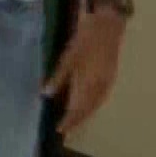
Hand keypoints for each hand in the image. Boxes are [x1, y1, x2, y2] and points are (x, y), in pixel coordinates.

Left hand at [45, 11, 125, 134]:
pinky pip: (101, 97)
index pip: (78, 108)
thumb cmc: (84, 40)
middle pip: (88, 109)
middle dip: (77, 120)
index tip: (59, 129)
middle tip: (65, 130)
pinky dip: (93, 106)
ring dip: (85, 115)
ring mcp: (107, 81)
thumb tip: (45, 94)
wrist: (107, 26)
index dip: (69, 120)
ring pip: (96, 104)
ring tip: (73, 122)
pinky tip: (85, 106)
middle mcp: (100, 86)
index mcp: (89, 82)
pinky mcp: (110, 77)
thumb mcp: (67, 58)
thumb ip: (57, 78)